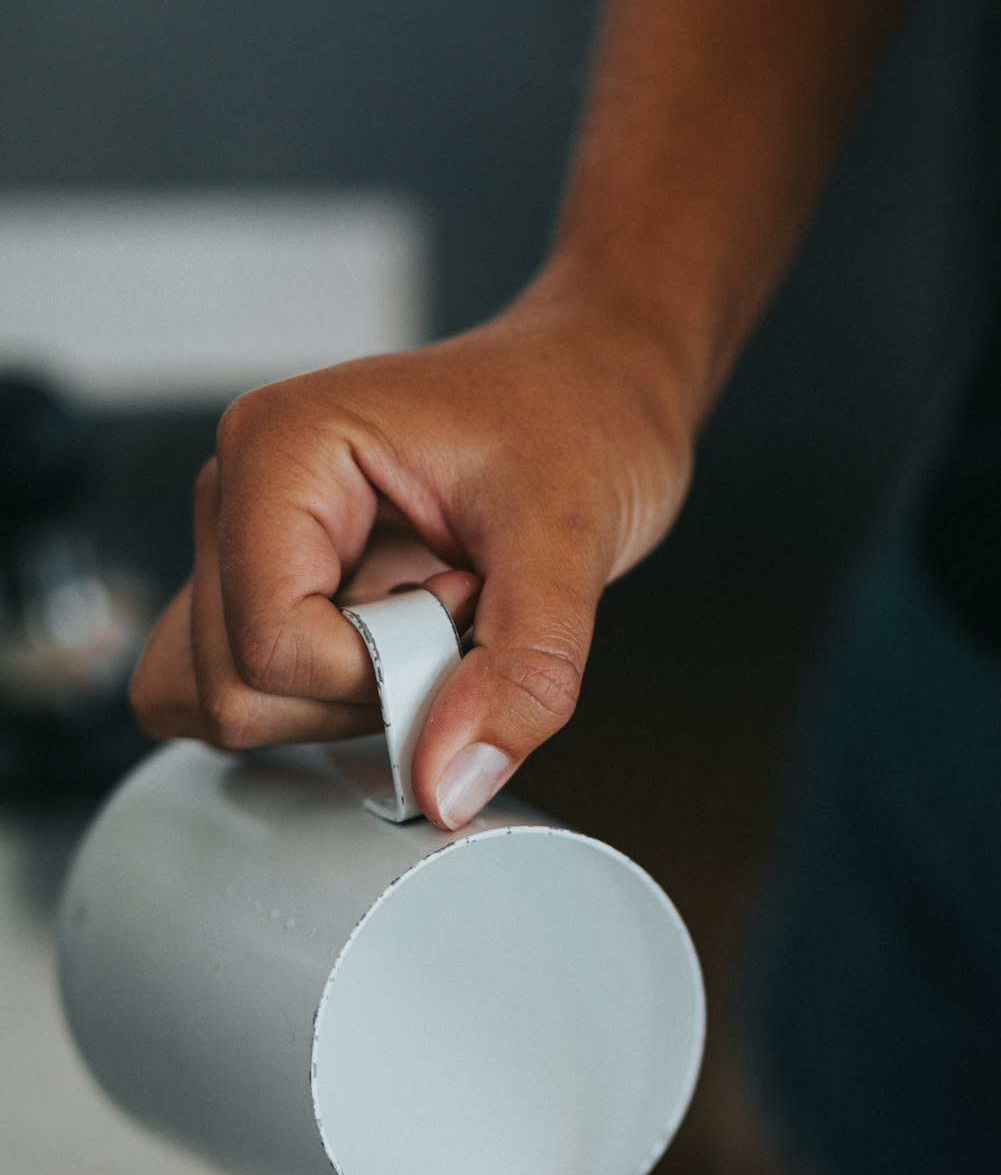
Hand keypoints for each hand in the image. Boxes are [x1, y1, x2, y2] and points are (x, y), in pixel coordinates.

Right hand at [129, 266, 696, 827]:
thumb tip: (449, 783)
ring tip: (429, 618)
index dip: (381, 670)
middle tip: (457, 608)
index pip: (270, 644)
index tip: (465, 605)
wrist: (595, 390)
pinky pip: (255, 697)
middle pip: (237, 688)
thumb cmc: (578, 419)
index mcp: (278, 449)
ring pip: (232, 705)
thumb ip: (520, 672)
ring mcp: (245, 545)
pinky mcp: (272, 588)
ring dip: (345, 704)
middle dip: (365, 690)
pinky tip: (401, 642)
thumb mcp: (573, 541)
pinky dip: (332, 705)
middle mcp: (240, 494)